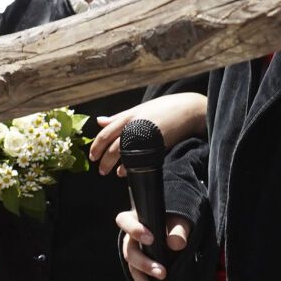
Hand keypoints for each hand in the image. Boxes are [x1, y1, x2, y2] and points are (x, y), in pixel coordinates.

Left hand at [91, 92, 207, 175]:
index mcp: (128, 117)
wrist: (187, 110)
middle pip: (112, 147)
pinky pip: (138, 159)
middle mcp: (133, 127)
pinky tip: (124, 172)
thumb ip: (118, 117)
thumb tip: (99, 121)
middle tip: (100, 169)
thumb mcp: (138, 109)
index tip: (92, 156)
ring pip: (123, 154)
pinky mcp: (155, 145)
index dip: (96, 146)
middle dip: (104, 160)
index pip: (105, 133)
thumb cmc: (162, 108)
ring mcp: (144, 137)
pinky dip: (129, 167)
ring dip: (114, 165)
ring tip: (110, 172)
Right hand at [116, 208, 190, 280]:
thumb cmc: (174, 222)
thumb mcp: (179, 221)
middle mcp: (131, 242)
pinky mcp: (144, 275)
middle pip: (131, 253)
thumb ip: (179, 230)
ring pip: (135, 273)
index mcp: (135, 222)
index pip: (125, 222)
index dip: (134, 230)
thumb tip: (176, 243)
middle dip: (145, 264)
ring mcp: (136, 260)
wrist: (175, 232)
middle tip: (161, 272)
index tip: (150, 238)